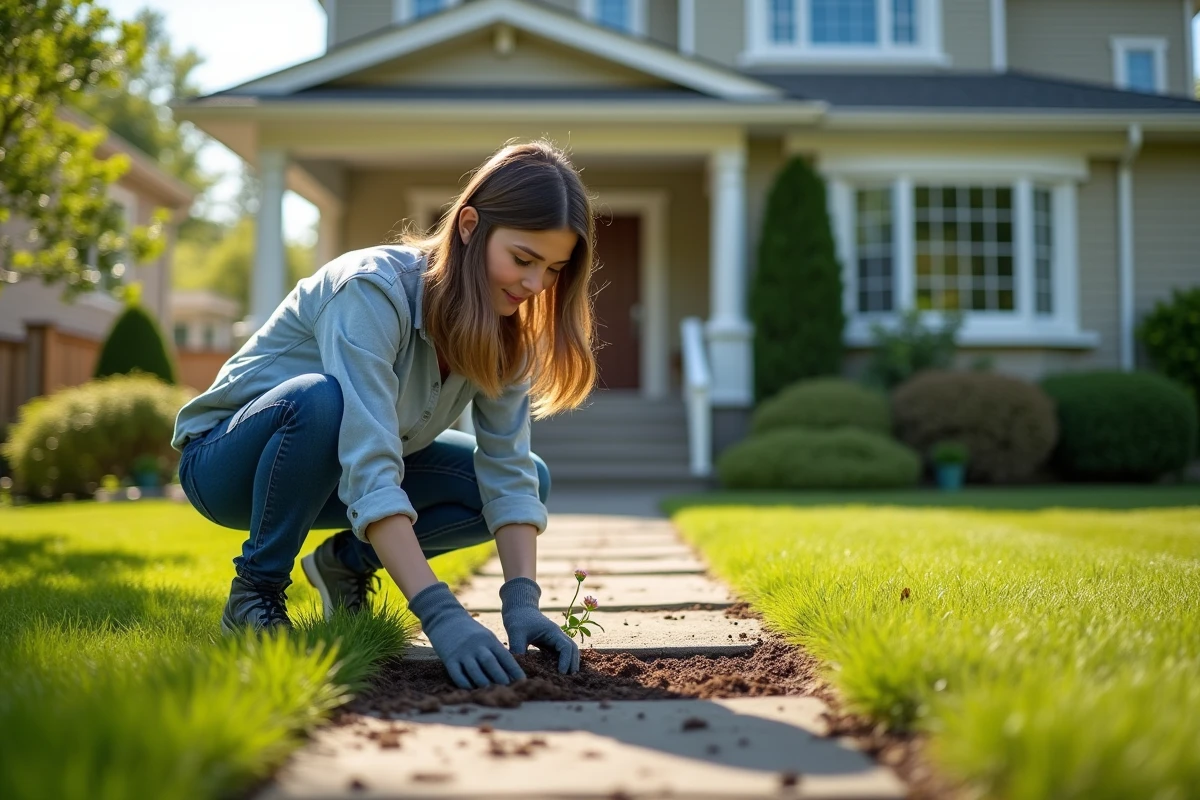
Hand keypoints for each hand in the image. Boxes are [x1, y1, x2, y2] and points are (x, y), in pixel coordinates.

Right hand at [406, 581, 525, 688]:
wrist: (445, 618)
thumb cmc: (470, 632)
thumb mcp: (486, 637)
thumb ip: (496, 652)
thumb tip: (509, 672)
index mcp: (489, 640)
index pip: (505, 657)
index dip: (514, 670)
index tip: (523, 682)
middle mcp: (477, 646)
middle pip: (491, 664)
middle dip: (501, 678)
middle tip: (509, 690)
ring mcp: (462, 652)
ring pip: (475, 671)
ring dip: (483, 683)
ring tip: (491, 693)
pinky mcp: (449, 658)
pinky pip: (457, 674)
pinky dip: (464, 683)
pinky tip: (470, 690)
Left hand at [499, 577, 579, 673]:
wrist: (518, 608)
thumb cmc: (518, 618)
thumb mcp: (516, 633)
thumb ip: (517, 649)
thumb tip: (517, 667)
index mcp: (553, 631)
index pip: (566, 647)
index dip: (566, 660)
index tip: (562, 673)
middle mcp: (557, 634)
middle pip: (573, 648)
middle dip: (573, 663)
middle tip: (570, 679)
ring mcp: (555, 638)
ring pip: (569, 650)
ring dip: (571, 662)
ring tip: (568, 678)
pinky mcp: (550, 642)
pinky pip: (561, 652)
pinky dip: (564, 661)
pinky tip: (560, 672)